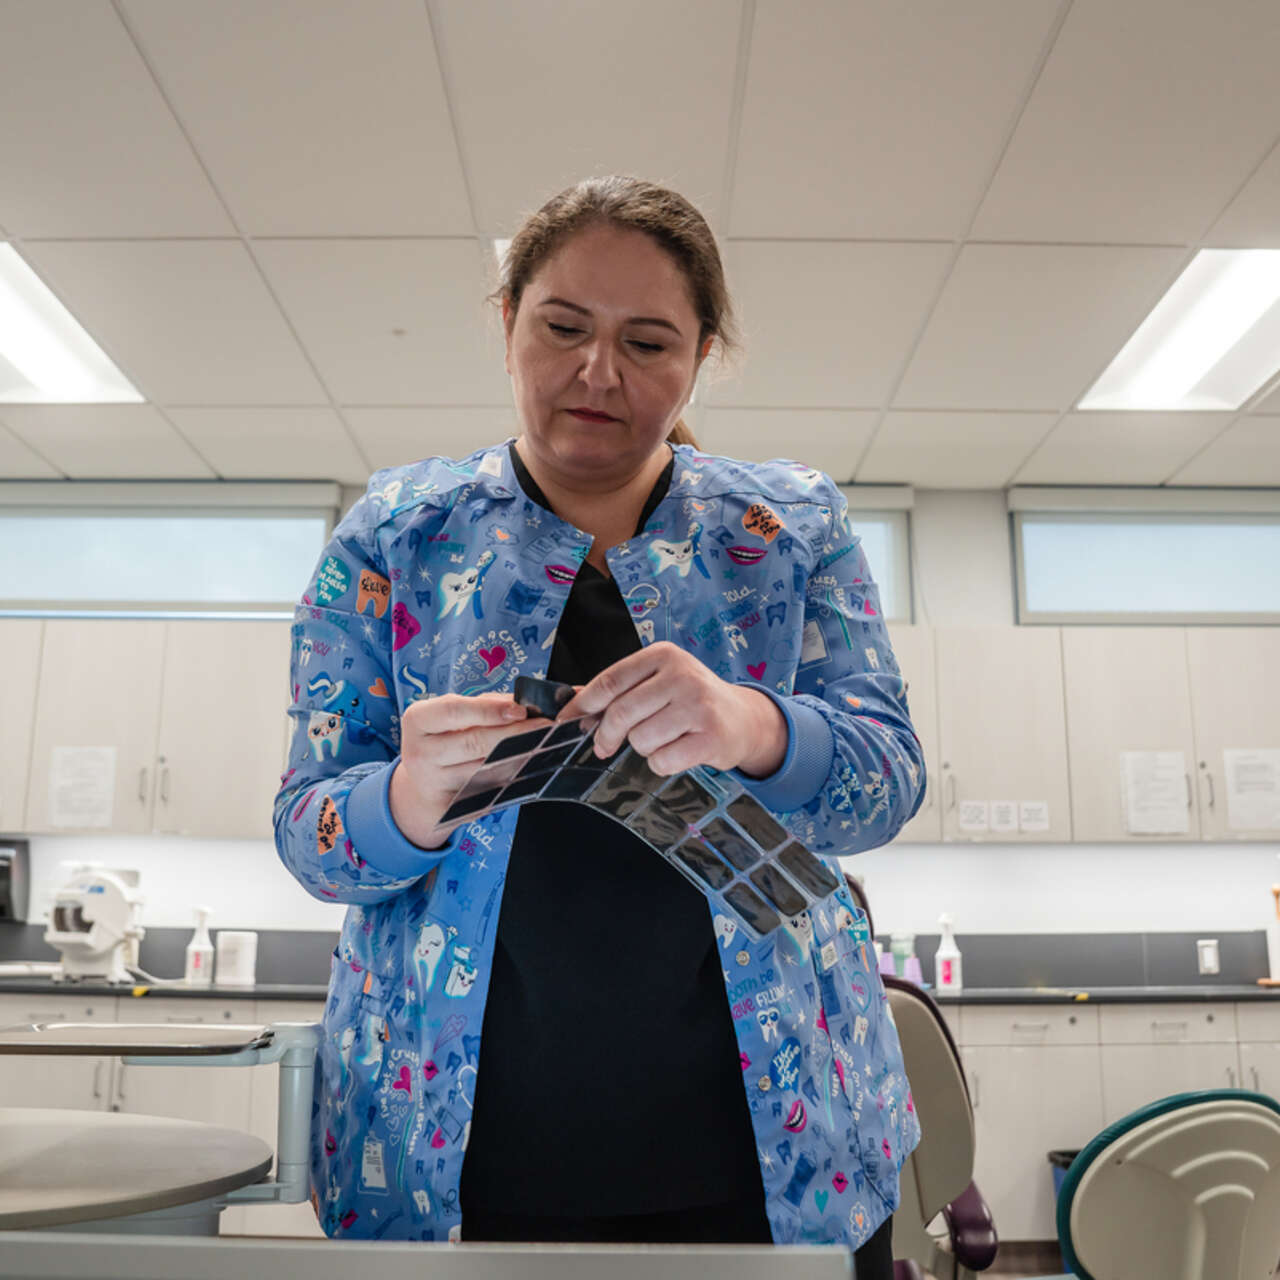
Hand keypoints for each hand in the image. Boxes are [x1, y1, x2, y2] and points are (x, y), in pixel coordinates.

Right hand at [389, 693, 542, 847]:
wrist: (422, 789)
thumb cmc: (444, 741)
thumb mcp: (453, 717)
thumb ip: (486, 705)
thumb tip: (523, 702)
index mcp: (418, 720)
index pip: (454, 710)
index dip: (490, 710)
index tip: (520, 709)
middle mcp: (419, 752)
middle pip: (474, 741)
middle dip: (515, 733)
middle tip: (545, 726)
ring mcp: (432, 783)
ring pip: (486, 769)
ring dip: (519, 756)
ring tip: (543, 745)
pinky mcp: (448, 808)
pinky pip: (488, 791)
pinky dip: (511, 779)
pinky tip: (529, 768)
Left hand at [560, 642, 787, 777]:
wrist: (743, 719)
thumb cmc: (691, 700)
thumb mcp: (658, 682)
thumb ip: (619, 689)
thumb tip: (573, 702)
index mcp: (664, 655)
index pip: (609, 681)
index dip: (582, 706)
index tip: (566, 722)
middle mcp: (682, 675)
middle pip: (620, 713)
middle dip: (606, 736)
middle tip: (605, 745)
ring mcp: (698, 705)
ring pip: (639, 740)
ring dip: (643, 748)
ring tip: (663, 738)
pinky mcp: (710, 737)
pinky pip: (661, 760)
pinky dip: (663, 763)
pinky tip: (679, 750)